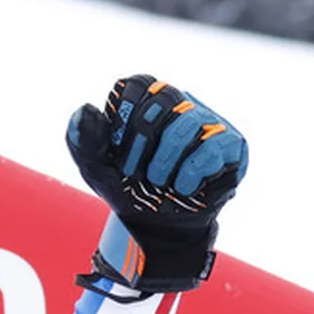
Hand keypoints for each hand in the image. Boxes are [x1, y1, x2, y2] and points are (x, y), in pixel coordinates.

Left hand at [65, 74, 245, 293]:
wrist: (155, 227)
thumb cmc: (127, 189)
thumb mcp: (96, 167)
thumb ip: (82, 139)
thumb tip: (85, 109)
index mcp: (148, 99)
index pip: (138, 86)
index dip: (124, 122)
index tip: (119, 153)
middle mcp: (181, 102)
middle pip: (162, 101)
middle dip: (141, 145)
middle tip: (135, 173)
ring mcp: (209, 121)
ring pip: (186, 124)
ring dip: (164, 162)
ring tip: (159, 183)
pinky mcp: (231, 144)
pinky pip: (212, 147)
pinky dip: (190, 173)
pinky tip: (183, 187)